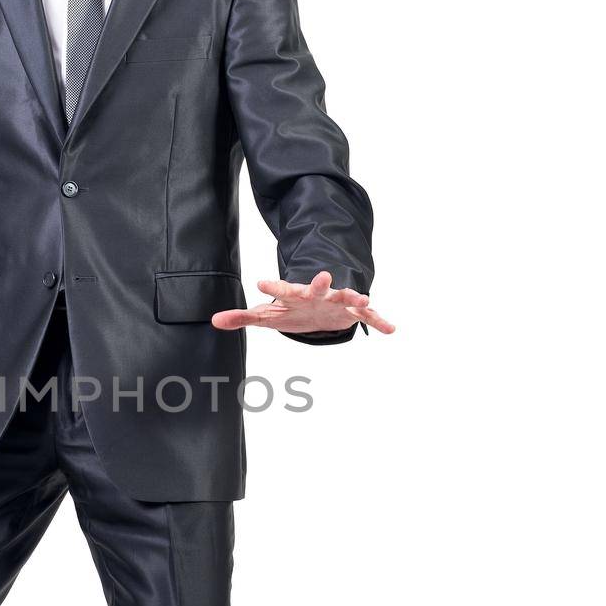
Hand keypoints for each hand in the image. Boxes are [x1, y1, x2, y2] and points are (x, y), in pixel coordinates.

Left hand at [211, 271, 394, 334]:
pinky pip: (368, 316)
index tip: (261, 282)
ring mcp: (337, 301)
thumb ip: (242, 317)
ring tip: (364, 298)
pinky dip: (379, 321)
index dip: (273, 285)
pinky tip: (392, 329)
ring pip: (347, 297)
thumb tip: (213, 320)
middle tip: (325, 275)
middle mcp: (317, 294)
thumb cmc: (291, 311)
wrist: (319, 308)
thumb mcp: (266, 316)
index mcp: (295, 295)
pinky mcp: (352, 312)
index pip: (282, 289)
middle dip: (321, 282)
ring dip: (355, 296)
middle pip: (318, 287)